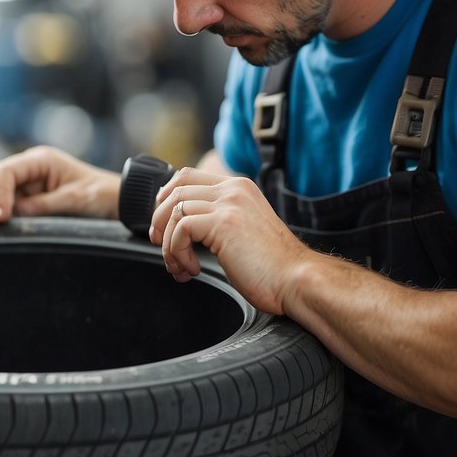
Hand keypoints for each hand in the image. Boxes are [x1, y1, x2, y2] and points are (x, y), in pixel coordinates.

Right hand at [0, 145, 120, 224]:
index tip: (0, 217)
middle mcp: (32, 170)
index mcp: (42, 159)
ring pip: (0, 195)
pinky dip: (4, 216)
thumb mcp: (75, 200)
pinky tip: (3, 228)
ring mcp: (30, 185)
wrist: (120, 202)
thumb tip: (14, 215)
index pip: (6, 171)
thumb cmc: (103, 195)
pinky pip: (11, 208)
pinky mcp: (32, 201)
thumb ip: (44, 206)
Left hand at [149, 167, 314, 314]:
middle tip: (159, 244)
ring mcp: (229, 203)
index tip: (160, 221)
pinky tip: (193, 269)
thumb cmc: (272, 267)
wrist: (296, 280)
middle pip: (176, 189)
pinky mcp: (223, 222)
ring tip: (180, 267)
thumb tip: (183, 226)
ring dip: (169, 244)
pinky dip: (178, 252)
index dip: (166, 195)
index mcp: (239, 188)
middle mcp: (234, 189)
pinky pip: (180, 230)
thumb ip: (218, 220)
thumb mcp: (242, 231)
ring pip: (174, 211)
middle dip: (159, 220)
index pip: (188, 176)